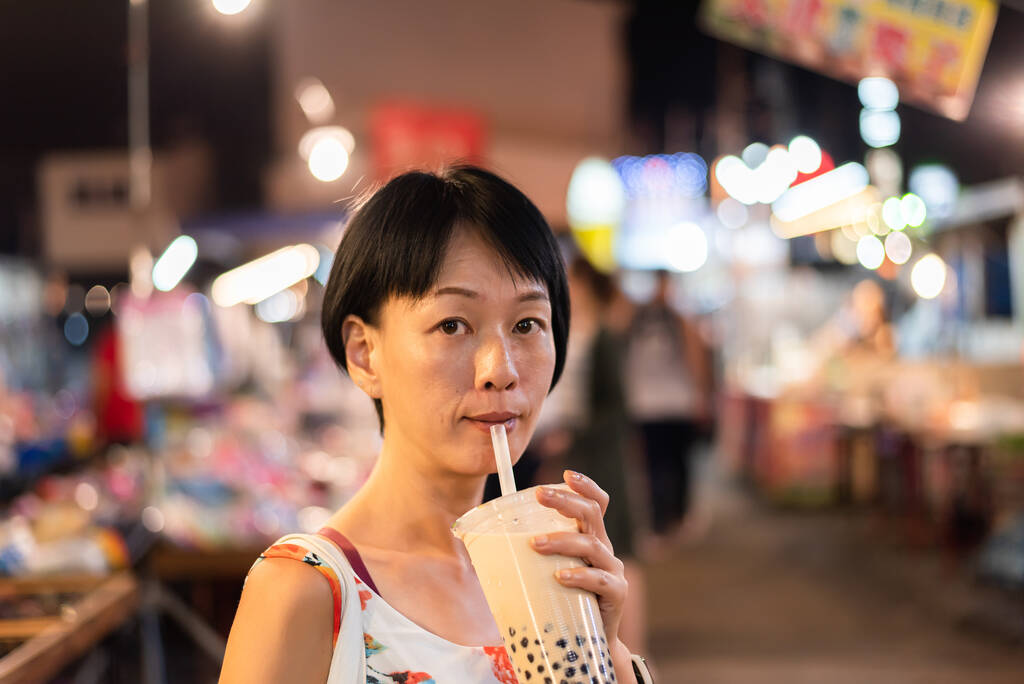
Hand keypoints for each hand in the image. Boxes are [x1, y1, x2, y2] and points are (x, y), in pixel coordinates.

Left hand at [530, 470, 628, 648]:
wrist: (588, 645)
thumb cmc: (561, 602)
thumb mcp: (545, 572)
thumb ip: (522, 554)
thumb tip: (468, 538)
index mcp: (588, 539)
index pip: (595, 504)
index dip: (585, 486)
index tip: (565, 474)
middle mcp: (603, 549)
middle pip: (591, 514)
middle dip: (566, 501)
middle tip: (540, 494)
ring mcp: (612, 571)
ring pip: (591, 545)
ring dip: (562, 540)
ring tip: (536, 544)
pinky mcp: (616, 595)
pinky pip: (599, 580)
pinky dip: (579, 576)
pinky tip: (560, 576)